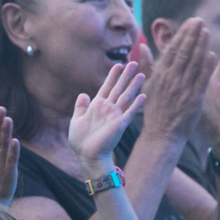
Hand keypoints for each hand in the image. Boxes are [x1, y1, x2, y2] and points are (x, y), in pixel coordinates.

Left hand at [67, 61, 145, 178]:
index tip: (118, 65)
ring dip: (134, 86)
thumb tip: (83, 94)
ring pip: (126, 97)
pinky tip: (143, 95)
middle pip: (119, 88)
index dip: (112, 76)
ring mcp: (115, 116)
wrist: (87, 156)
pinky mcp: (119, 125)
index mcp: (97, 106)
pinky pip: (130, 112)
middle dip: (126, 76)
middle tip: (133, 63)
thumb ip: (80, 107)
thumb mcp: (76, 120)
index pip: (107, 87)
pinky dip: (136, 104)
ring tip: (142, 74)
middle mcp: (108, 109)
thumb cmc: (80, 141)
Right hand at [141, 19, 216, 143]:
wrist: (161, 135)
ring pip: (192, 63)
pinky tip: (211, 54)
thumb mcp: (146, 86)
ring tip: (206, 31)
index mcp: (160, 75)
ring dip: (200, 46)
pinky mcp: (194, 99)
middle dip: (191, 35)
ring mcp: (183, 89)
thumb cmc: (154, 110)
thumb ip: (146, 65)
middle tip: (199, 20)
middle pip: (183, 52)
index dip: (181, 34)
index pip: (172, 50)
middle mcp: (171, 79)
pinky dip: (206, 67)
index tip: (189, 22)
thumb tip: (142, 46)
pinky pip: (200, 80)